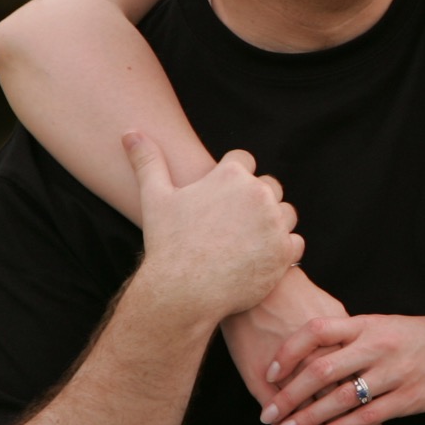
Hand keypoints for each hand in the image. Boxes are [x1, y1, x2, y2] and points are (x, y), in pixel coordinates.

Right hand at [124, 133, 300, 328]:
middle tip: (232, 225)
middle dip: (255, 201)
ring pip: (285, 214)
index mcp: (232, 175)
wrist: (183, 291)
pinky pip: (294, 242)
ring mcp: (275, 222)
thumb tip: (130, 133)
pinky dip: (281, 250)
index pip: (244, 161)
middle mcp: (259, 194)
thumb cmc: (168, 244)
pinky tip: (259, 258)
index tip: (220, 199)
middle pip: (269, 186)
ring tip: (246, 242)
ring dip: (272, 224)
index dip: (232, 178)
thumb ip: (148, 162)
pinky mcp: (284, 251)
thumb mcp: (155, 198)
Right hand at [225, 271, 389, 424]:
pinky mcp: (269, 384)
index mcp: (348, 357)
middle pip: (347, 423)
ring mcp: (298, 381)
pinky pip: (286, 423)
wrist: (261, 285)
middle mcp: (328, 372)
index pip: (367, 405)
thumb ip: (353, 345)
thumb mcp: (335, 318)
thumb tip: (367, 360)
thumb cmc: (301, 299)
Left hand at [262, 313, 424, 424]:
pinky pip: (365, 417)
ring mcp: (394, 372)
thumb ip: (355, 336)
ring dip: (306, 418)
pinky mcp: (410, 397)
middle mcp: (377, 345)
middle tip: (267, 413)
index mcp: (369, 324)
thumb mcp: (388, 326)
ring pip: (339, 398)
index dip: (288, 352)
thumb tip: (316, 349)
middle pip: (320, 369)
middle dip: (288, 395)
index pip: (317, 331)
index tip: (269, 372)